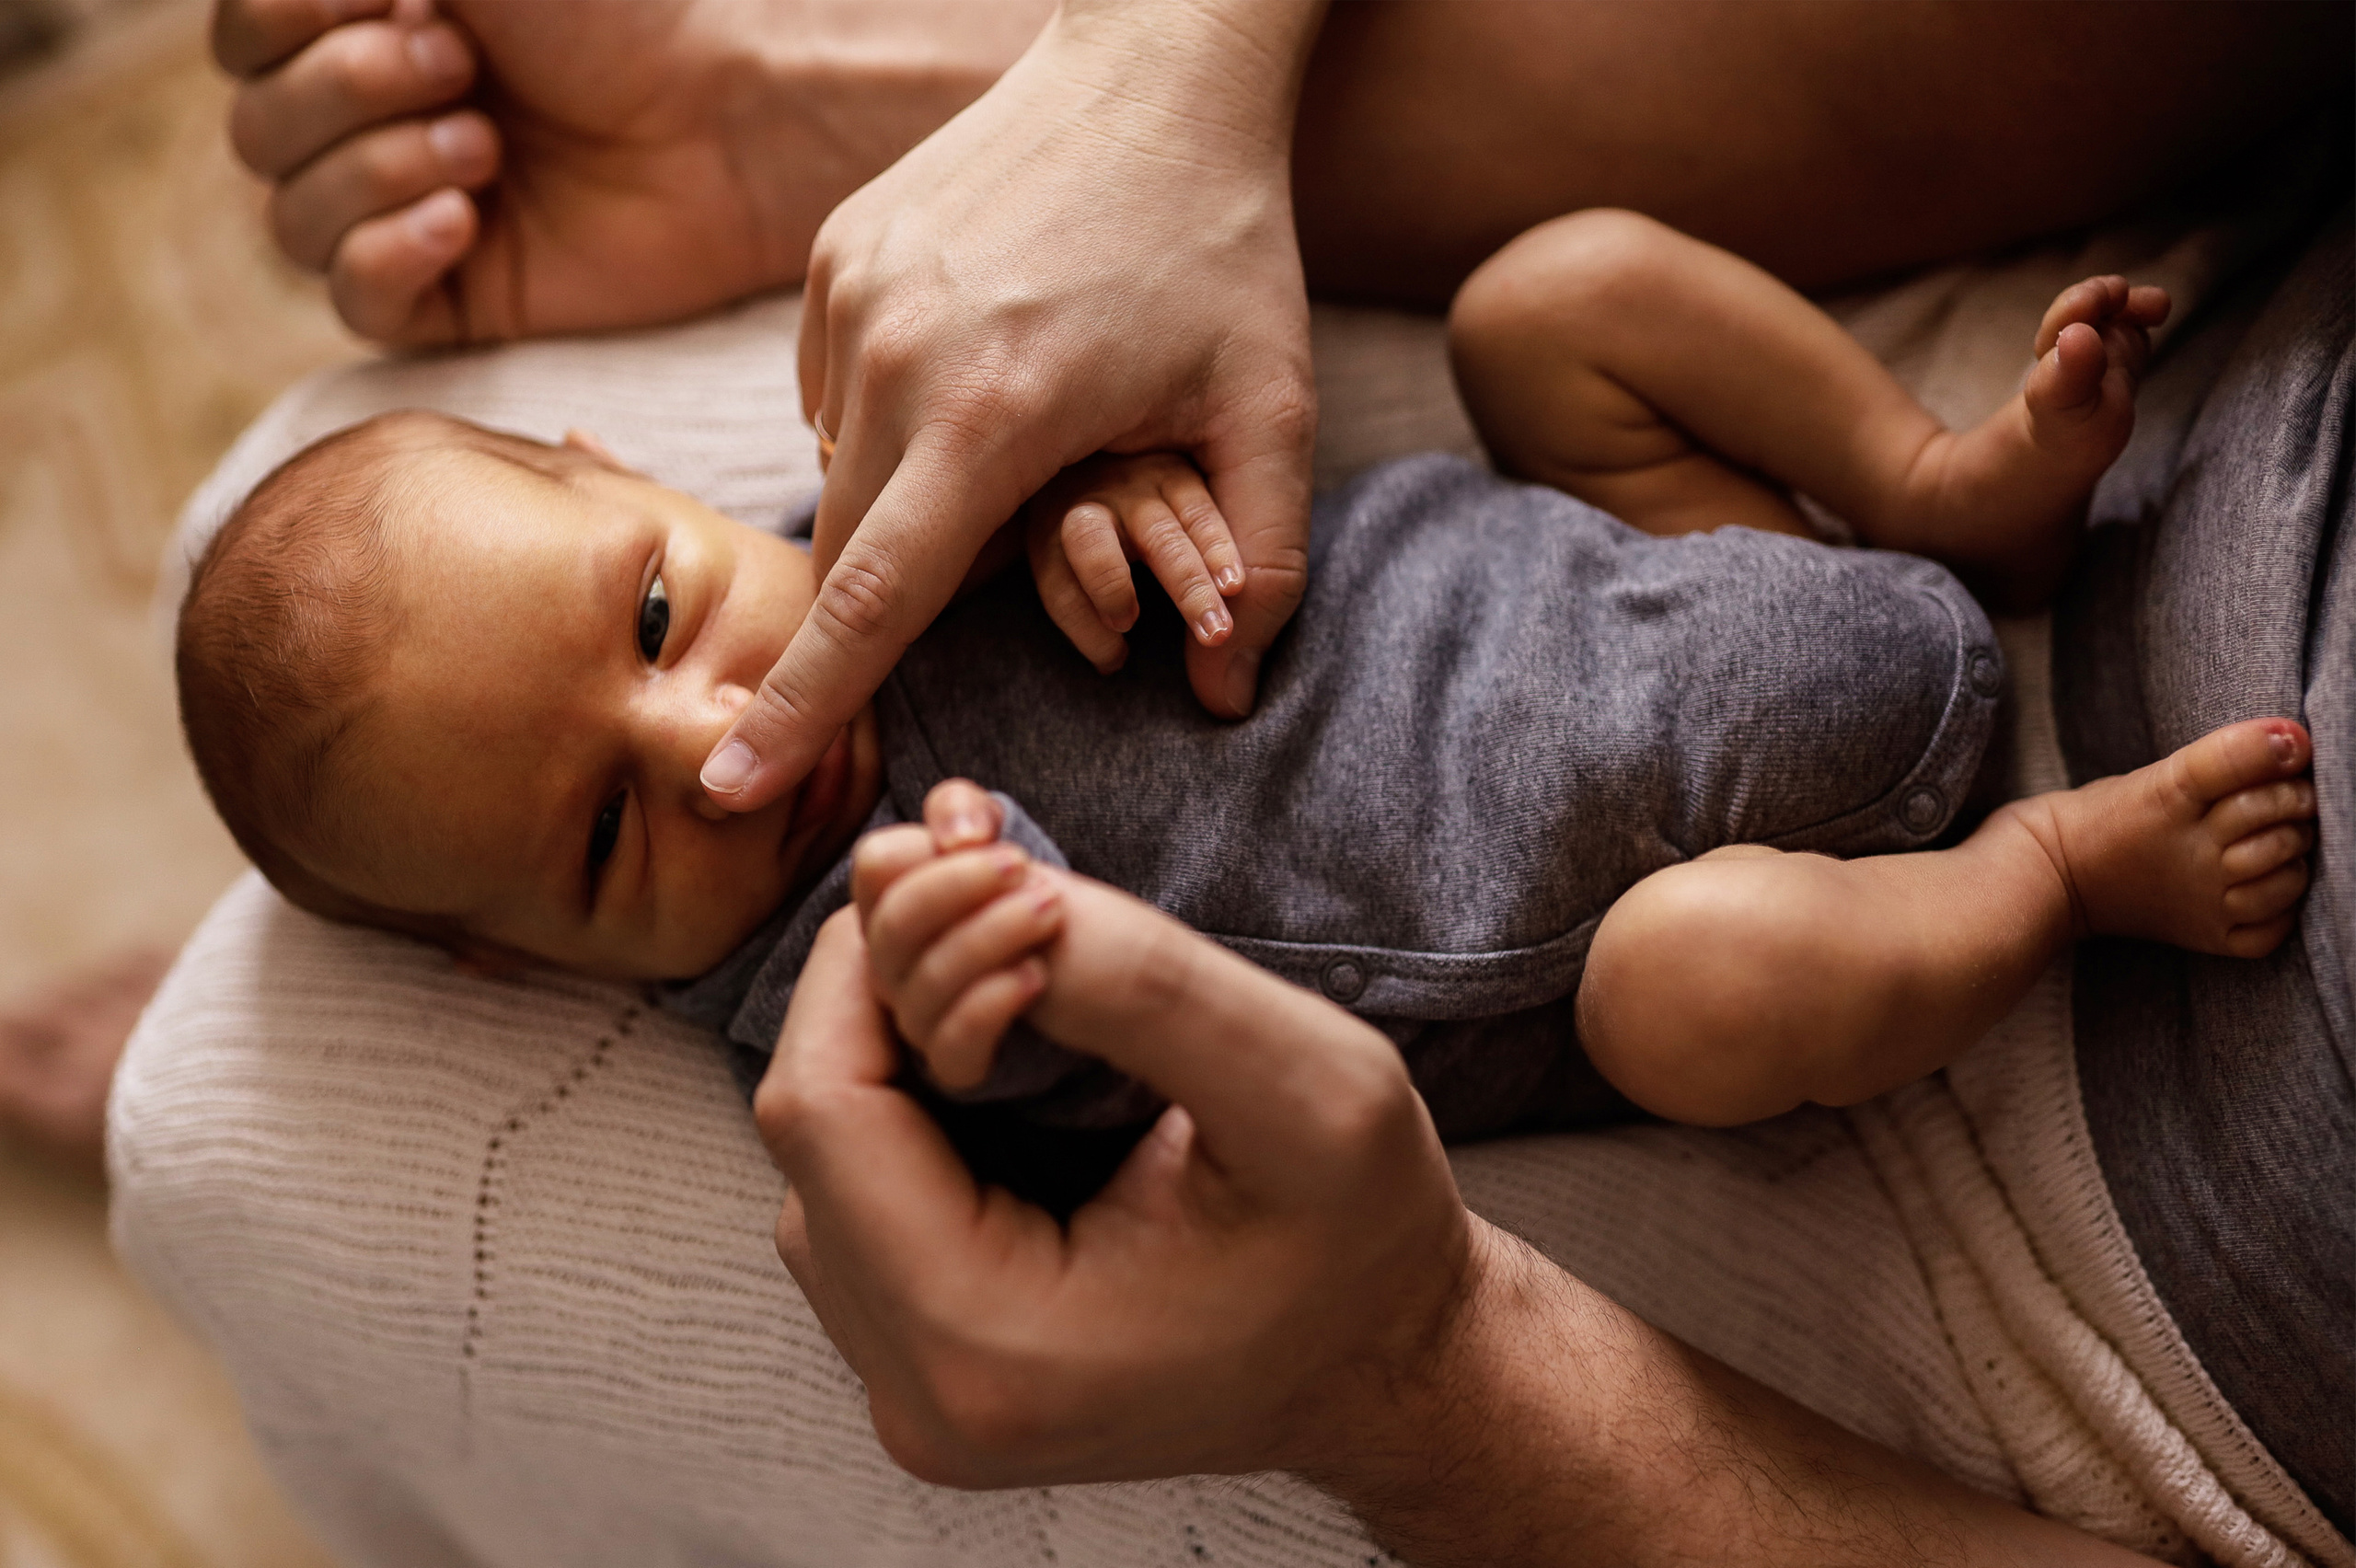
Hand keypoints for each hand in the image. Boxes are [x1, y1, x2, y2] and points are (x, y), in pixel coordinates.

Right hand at [209, 0, 1039, 342]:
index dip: (290, 22)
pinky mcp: (457, 298)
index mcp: (361, 27)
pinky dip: (388, 254)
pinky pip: (355, 303)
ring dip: (379, 167)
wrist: (727, 114)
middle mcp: (373, 121)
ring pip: (293, 218)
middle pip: (255, 132)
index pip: (242, 38)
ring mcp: (409, 214)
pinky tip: (464, 219)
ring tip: (488, 145)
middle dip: (349, 89)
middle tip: (463, 68)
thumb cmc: (616, 9)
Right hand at [704, 0, 1324, 808]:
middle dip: (901, 588)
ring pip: (839, 468)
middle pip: (850, 548)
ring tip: (1015, 427)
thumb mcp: (1272, 409)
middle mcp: (893, 356)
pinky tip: (975, 370)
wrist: (1156, 71)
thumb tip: (1231, 697)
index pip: (871, 603)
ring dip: (904, 494)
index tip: (730, 787)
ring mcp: (849, 296)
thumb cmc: (1221, 247)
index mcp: (993, 415)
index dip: (803, 708)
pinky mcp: (832, 255)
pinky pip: (831, 391)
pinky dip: (886, 419)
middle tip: (1006, 527)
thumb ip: (1261, 569)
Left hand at [756, 852, 1473, 1485]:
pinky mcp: (926, 1359)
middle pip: (811, 1130)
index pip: (825, 1112)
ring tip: (1030, 986)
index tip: (999, 895)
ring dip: (903, 1038)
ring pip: (828, 1156)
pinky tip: (1013, 1057)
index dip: (878, 967)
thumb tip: (985, 887)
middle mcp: (923, 1398)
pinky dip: (918, 1097)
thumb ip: (1145, 983)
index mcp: (995, 1351)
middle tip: (1016, 911)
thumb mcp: (1311, 1085)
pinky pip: (865, 1193)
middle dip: (891, 989)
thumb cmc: (1366, 1243)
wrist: (1384, 1368)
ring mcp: (914, 1392)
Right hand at [851, 781, 1063, 1088]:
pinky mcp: (958, 1060)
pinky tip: (1036, 977)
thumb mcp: (995, 835)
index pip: (875, 866)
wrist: (1100, 964)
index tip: (988, 837)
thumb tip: (959, 837)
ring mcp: (919, 1016)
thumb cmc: (1030, 895)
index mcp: (890, 901)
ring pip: (925, 985)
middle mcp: (892, 963)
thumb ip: (959, 809)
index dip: (925, 846)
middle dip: (959, 887)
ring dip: (991, 937)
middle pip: (891, 925)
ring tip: (1049, 910)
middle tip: (1022, 865)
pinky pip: (951, 1047)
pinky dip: (992, 1005)